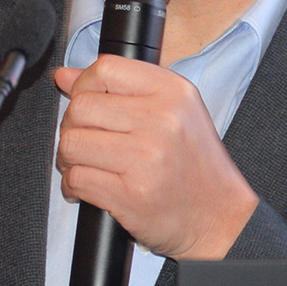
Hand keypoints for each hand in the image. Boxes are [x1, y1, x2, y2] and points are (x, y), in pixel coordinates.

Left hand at [53, 56, 257, 260]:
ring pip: (71, 143)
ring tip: (86, 164)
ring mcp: (145, 158)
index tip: (86, 102)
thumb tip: (65, 75)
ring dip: (69, 158)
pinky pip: (76, 179)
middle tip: (84, 141)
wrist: (220, 216)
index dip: (84, 85)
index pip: (105, 69)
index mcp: (173, 92)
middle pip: (81, 107)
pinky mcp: (130, 194)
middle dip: (71, 126)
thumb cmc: (195, 166)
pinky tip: (89, 187)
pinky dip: (73, 186)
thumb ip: (120, 89)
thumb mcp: (174, 112)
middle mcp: (161, 120)